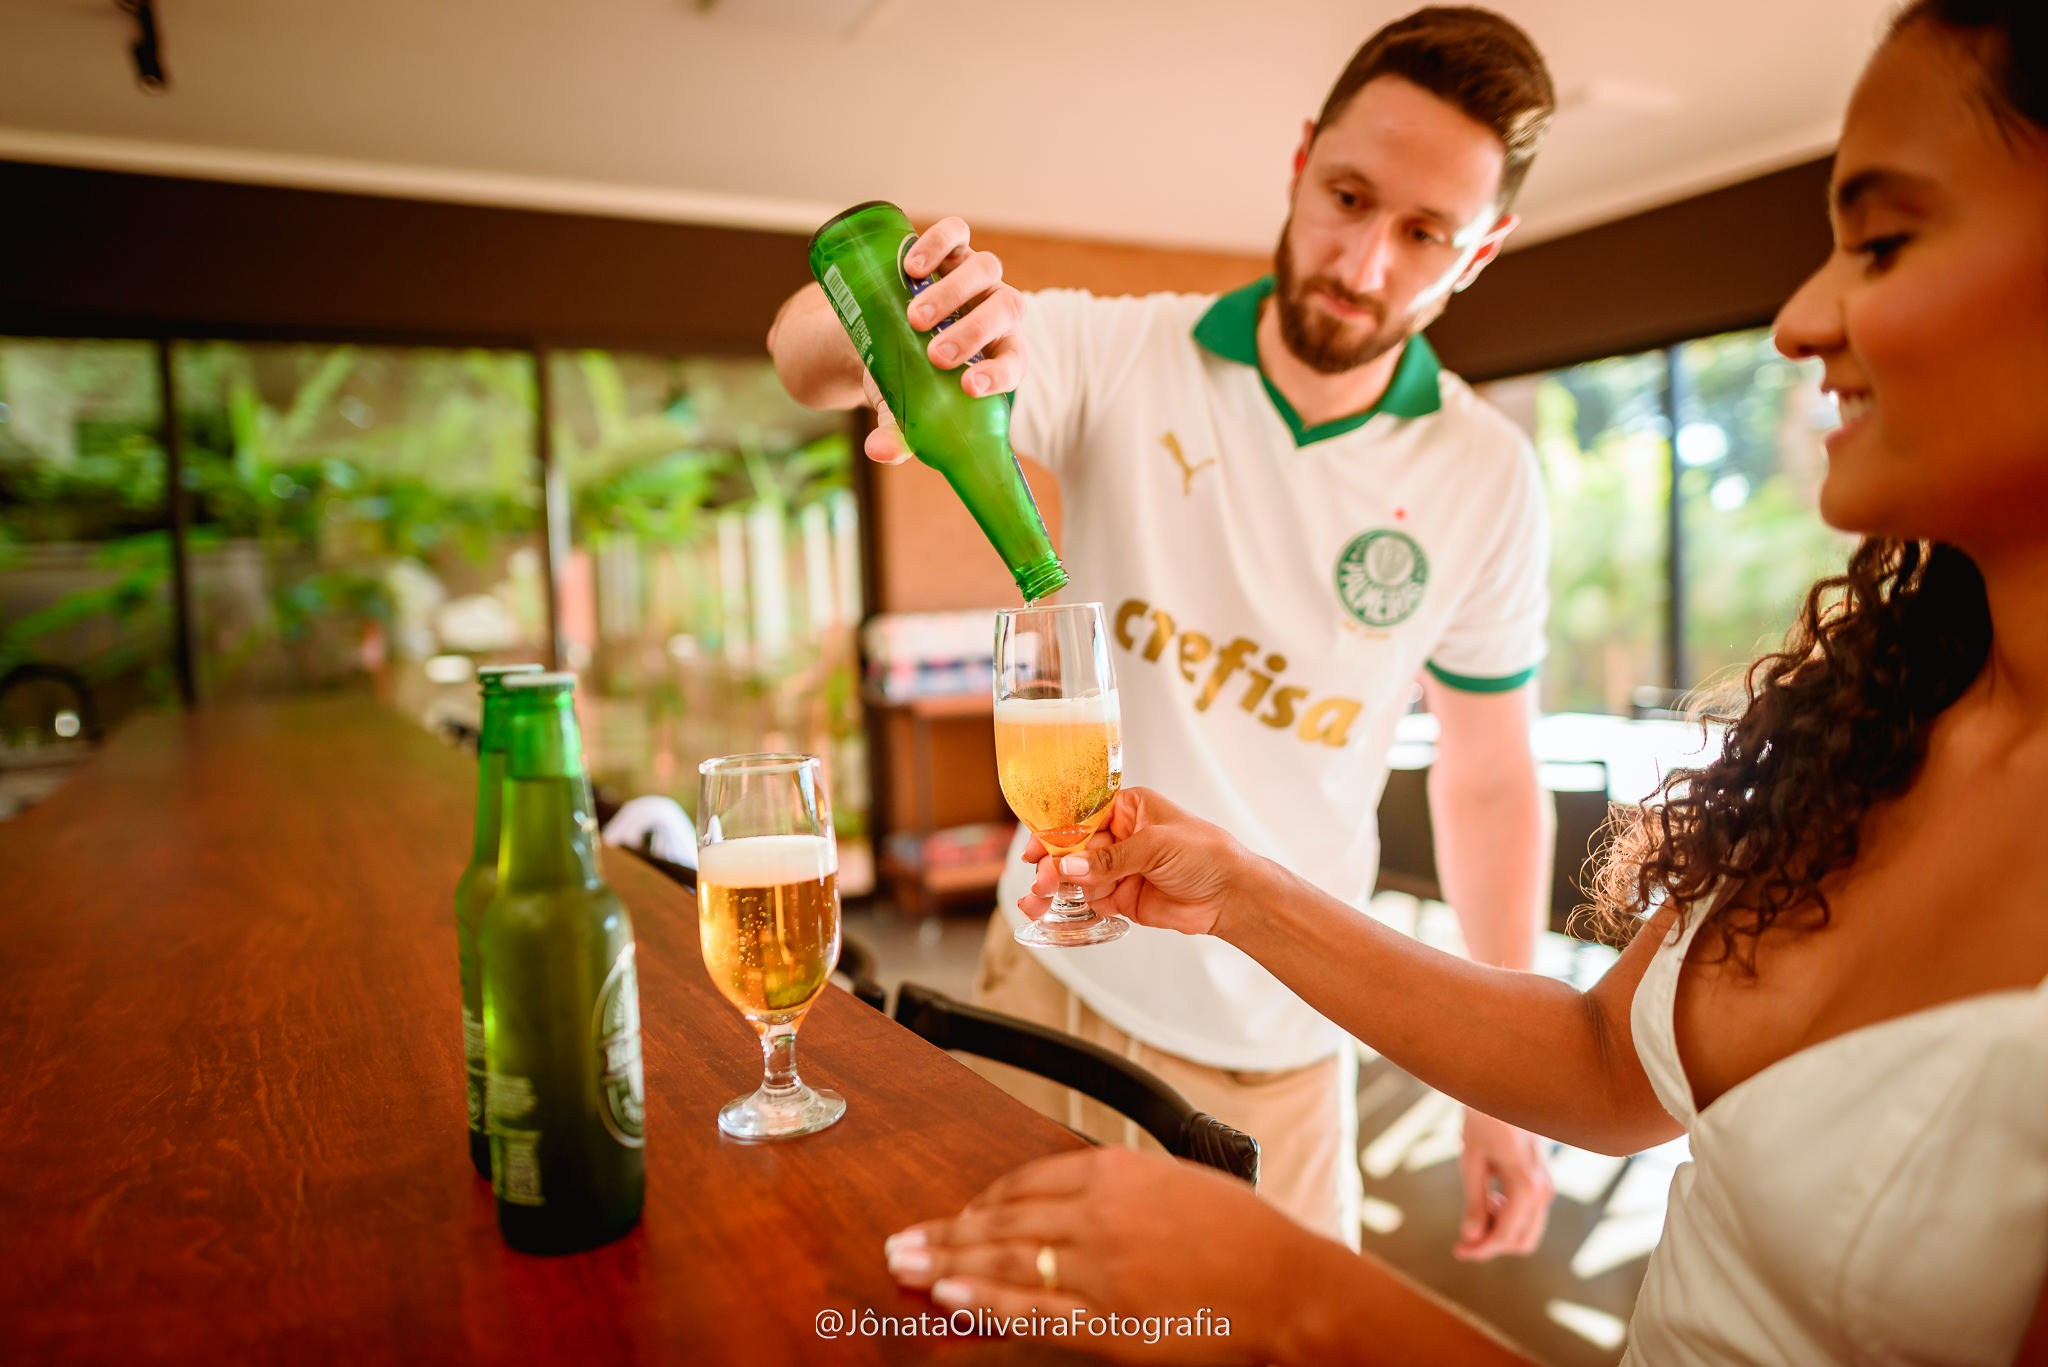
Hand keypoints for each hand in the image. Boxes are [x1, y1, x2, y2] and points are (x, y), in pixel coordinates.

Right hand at [863, 216, 1026, 463]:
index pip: (1014, 363)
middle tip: (935, 354)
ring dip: (953, 293)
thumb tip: (878, 453)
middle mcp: (994, 312)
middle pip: (1005, 310)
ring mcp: (974, 277)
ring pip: (984, 269)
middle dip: (974, 332)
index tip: (969, 387)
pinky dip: (939, 243)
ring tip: (913, 317)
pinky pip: (956, 234)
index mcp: (997, 355)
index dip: (1000, 375)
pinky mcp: (949, 249)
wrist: (875, 332)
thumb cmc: (901, 377)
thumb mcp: (900, 405)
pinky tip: (912, 266)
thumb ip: (897, 432)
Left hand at [884, 1147, 1320, 1363]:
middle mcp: (1097, 1214)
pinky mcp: (1108, 1320)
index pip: (1023, 1183)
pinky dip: (987, 1306)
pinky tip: (953, 1300)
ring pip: (1006, 1264)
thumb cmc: (1244, 1235)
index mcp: (1114, 1172)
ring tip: (908, 1268)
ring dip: (949, 1265)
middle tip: (902, 1241)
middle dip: (946, 1233)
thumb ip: (1117, 1187)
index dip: (979, 1203)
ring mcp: (1099, 1269)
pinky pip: (1034, 1312)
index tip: (954, 1216)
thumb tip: (1065, 1196)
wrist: (1289, 1284)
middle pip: (1001, 1221)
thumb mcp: (1175, 1182)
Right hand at [1018, 787, 1264, 937]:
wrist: (1231, 896)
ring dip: (1057, 888)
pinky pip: (1089, 900)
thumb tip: (1069, 866)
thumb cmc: (1206, 854)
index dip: (1056, 831)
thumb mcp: (1156, 846)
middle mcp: (1119, 837)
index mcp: (1128, 809)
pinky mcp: (1121, 897)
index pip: (1081, 815)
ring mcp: (1119, 868)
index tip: (1035, 848)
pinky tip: (1052, 911)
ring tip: (1038, 901)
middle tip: (1042, 881)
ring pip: (1077, 876)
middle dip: (1055, 865)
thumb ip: (1111, 859)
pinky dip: (1071, 906)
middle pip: (1074, 849)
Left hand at [1453, 1107, 1553, 1260]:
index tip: (1458, 1250)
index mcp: (1526, 1186)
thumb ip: (1474, 1202)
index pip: (1505, 1236)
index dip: (1480, 1249)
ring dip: (1501, 1230)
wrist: (1504, 1091)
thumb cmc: (1484, 1120)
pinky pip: (1530, 1214)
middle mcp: (1544, 1191)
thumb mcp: (1472, 1161)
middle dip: (1492, 1244)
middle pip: (1522, 1241)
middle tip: (1463, 1237)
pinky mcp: (1544, 1181)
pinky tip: (1491, 1198)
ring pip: (1529, 1230)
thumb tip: (1472, 1237)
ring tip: (1478, 1206)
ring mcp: (1547, 1186)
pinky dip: (1510, 1217)